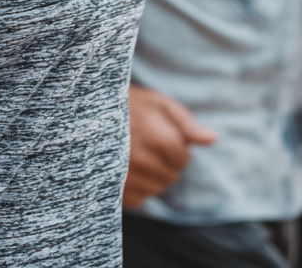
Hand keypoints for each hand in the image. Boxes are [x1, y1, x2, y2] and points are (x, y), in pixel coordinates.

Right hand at [123, 84, 216, 209]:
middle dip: (166, 162)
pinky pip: (139, 200)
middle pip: (171, 177)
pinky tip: (128, 168)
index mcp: (159, 139)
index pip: (183, 160)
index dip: (177, 147)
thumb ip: (187, 123)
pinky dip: (138, 188)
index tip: (161, 135)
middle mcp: (143, 161)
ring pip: (156, 190)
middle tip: (149, 144)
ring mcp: (125, 177)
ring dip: (153, 176)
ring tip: (137, 154)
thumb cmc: (128, 104)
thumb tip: (212, 139)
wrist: (89, 109)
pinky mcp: (113, 188)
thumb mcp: (159, 103)